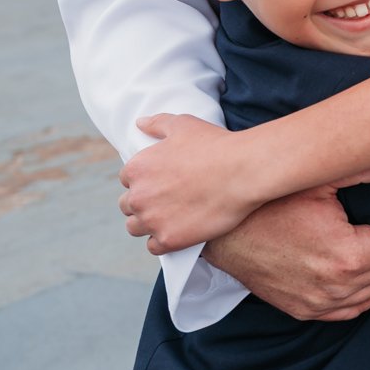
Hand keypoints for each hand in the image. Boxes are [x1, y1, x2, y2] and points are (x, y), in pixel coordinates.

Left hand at [120, 115, 260, 251]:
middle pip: (128, 206)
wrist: (242, 171)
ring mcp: (152, 220)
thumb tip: (140, 123)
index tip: (161, 182)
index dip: (144, 180)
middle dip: (143, 202)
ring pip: (136, 227)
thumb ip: (157, 124)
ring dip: (148, 223)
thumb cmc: (215, 145)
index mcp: (137, 168)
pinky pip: (153, 246)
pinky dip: (163, 241)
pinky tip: (178, 231)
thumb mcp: (183, 125)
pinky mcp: (169, 240)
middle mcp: (138, 196)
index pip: (127, 180)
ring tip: (169, 218)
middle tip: (166, 200)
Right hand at [205, 188, 369, 320]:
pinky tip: (364, 275)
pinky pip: (348, 311)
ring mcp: (318, 304)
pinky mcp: (304, 310)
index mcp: (345, 257)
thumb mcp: (316, 181)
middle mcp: (335, 288)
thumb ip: (363, 170)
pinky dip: (362, 294)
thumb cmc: (268, 206)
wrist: (225, 235)